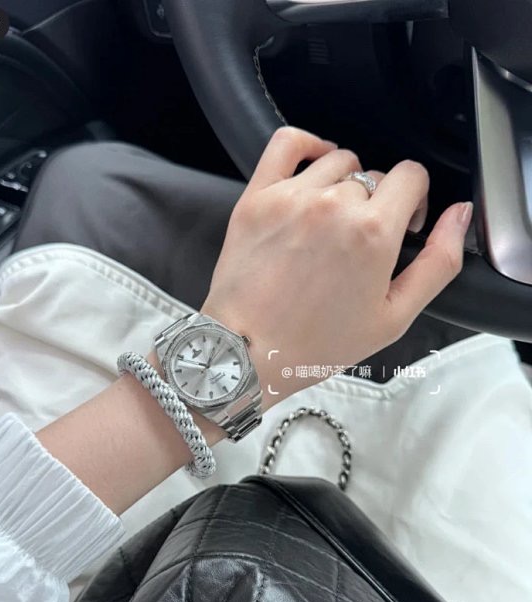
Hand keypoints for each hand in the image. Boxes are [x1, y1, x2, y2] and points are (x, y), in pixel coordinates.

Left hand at [201, 127, 472, 408]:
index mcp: (373, 232)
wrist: (248, 352)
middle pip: (373, 175)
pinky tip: (314, 165)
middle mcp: (334, 205)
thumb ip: (438, 262)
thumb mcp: (394, 317)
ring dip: (343, 184)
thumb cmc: (316, 343)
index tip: (403, 226)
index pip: (411, 176)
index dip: (414, 201)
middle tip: (360, 241)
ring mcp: (292, 197)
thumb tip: (459, 215)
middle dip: (376, 203)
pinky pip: (287, 144)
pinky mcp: (258, 198)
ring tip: (332, 220)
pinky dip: (306, 145)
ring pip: (337, 161)